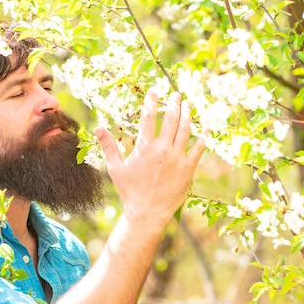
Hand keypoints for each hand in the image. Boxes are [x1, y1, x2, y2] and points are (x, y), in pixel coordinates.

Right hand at [94, 90, 205, 229]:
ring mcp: (178, 159)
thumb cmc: (130, 190)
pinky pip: (198, 149)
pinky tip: (205, 129)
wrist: (147, 212)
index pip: (148, 118)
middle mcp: (163, 150)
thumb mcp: (116, 168)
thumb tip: (98, 128)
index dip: (152, 102)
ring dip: (188, 115)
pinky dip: (202, 138)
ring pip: (186, 130)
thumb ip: (109, 146)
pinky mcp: (188, 169)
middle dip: (174, 104)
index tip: (154, 91)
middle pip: (171, 119)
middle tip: (176, 95)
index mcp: (145, 148)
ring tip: (188, 105)